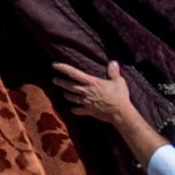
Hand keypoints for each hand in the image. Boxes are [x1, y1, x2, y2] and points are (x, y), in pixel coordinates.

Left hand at [48, 60, 165, 158]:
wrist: (120, 112)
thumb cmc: (120, 96)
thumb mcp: (118, 81)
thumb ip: (114, 72)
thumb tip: (113, 62)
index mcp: (91, 83)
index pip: (74, 73)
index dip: (63, 68)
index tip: (54, 65)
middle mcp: (86, 92)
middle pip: (70, 86)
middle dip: (61, 82)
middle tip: (54, 80)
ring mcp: (86, 102)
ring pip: (72, 98)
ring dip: (67, 95)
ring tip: (63, 93)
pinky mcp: (89, 111)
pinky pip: (78, 111)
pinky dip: (74, 110)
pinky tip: (71, 109)